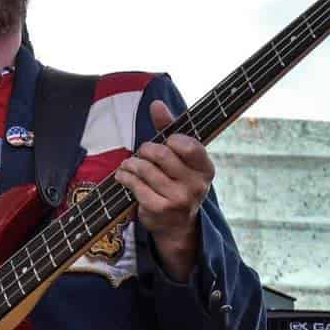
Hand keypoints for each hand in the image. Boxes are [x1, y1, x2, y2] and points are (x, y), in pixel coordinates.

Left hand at [115, 99, 214, 280]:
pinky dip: (125, 176)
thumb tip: (156, 104)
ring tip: (130, 164)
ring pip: (145, 168)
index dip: (172, 140)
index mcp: (205, 169)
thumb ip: (169, 128)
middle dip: (146, 149)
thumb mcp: (180, 157)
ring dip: (132, 163)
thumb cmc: (177, 181)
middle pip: (161, 154)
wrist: (177, 226)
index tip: (167, 142)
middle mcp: (196, 185)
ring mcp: (178, 200)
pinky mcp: (159, 209)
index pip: (189, 145)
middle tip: (143, 152)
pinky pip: (135, 184)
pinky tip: (123, 175)